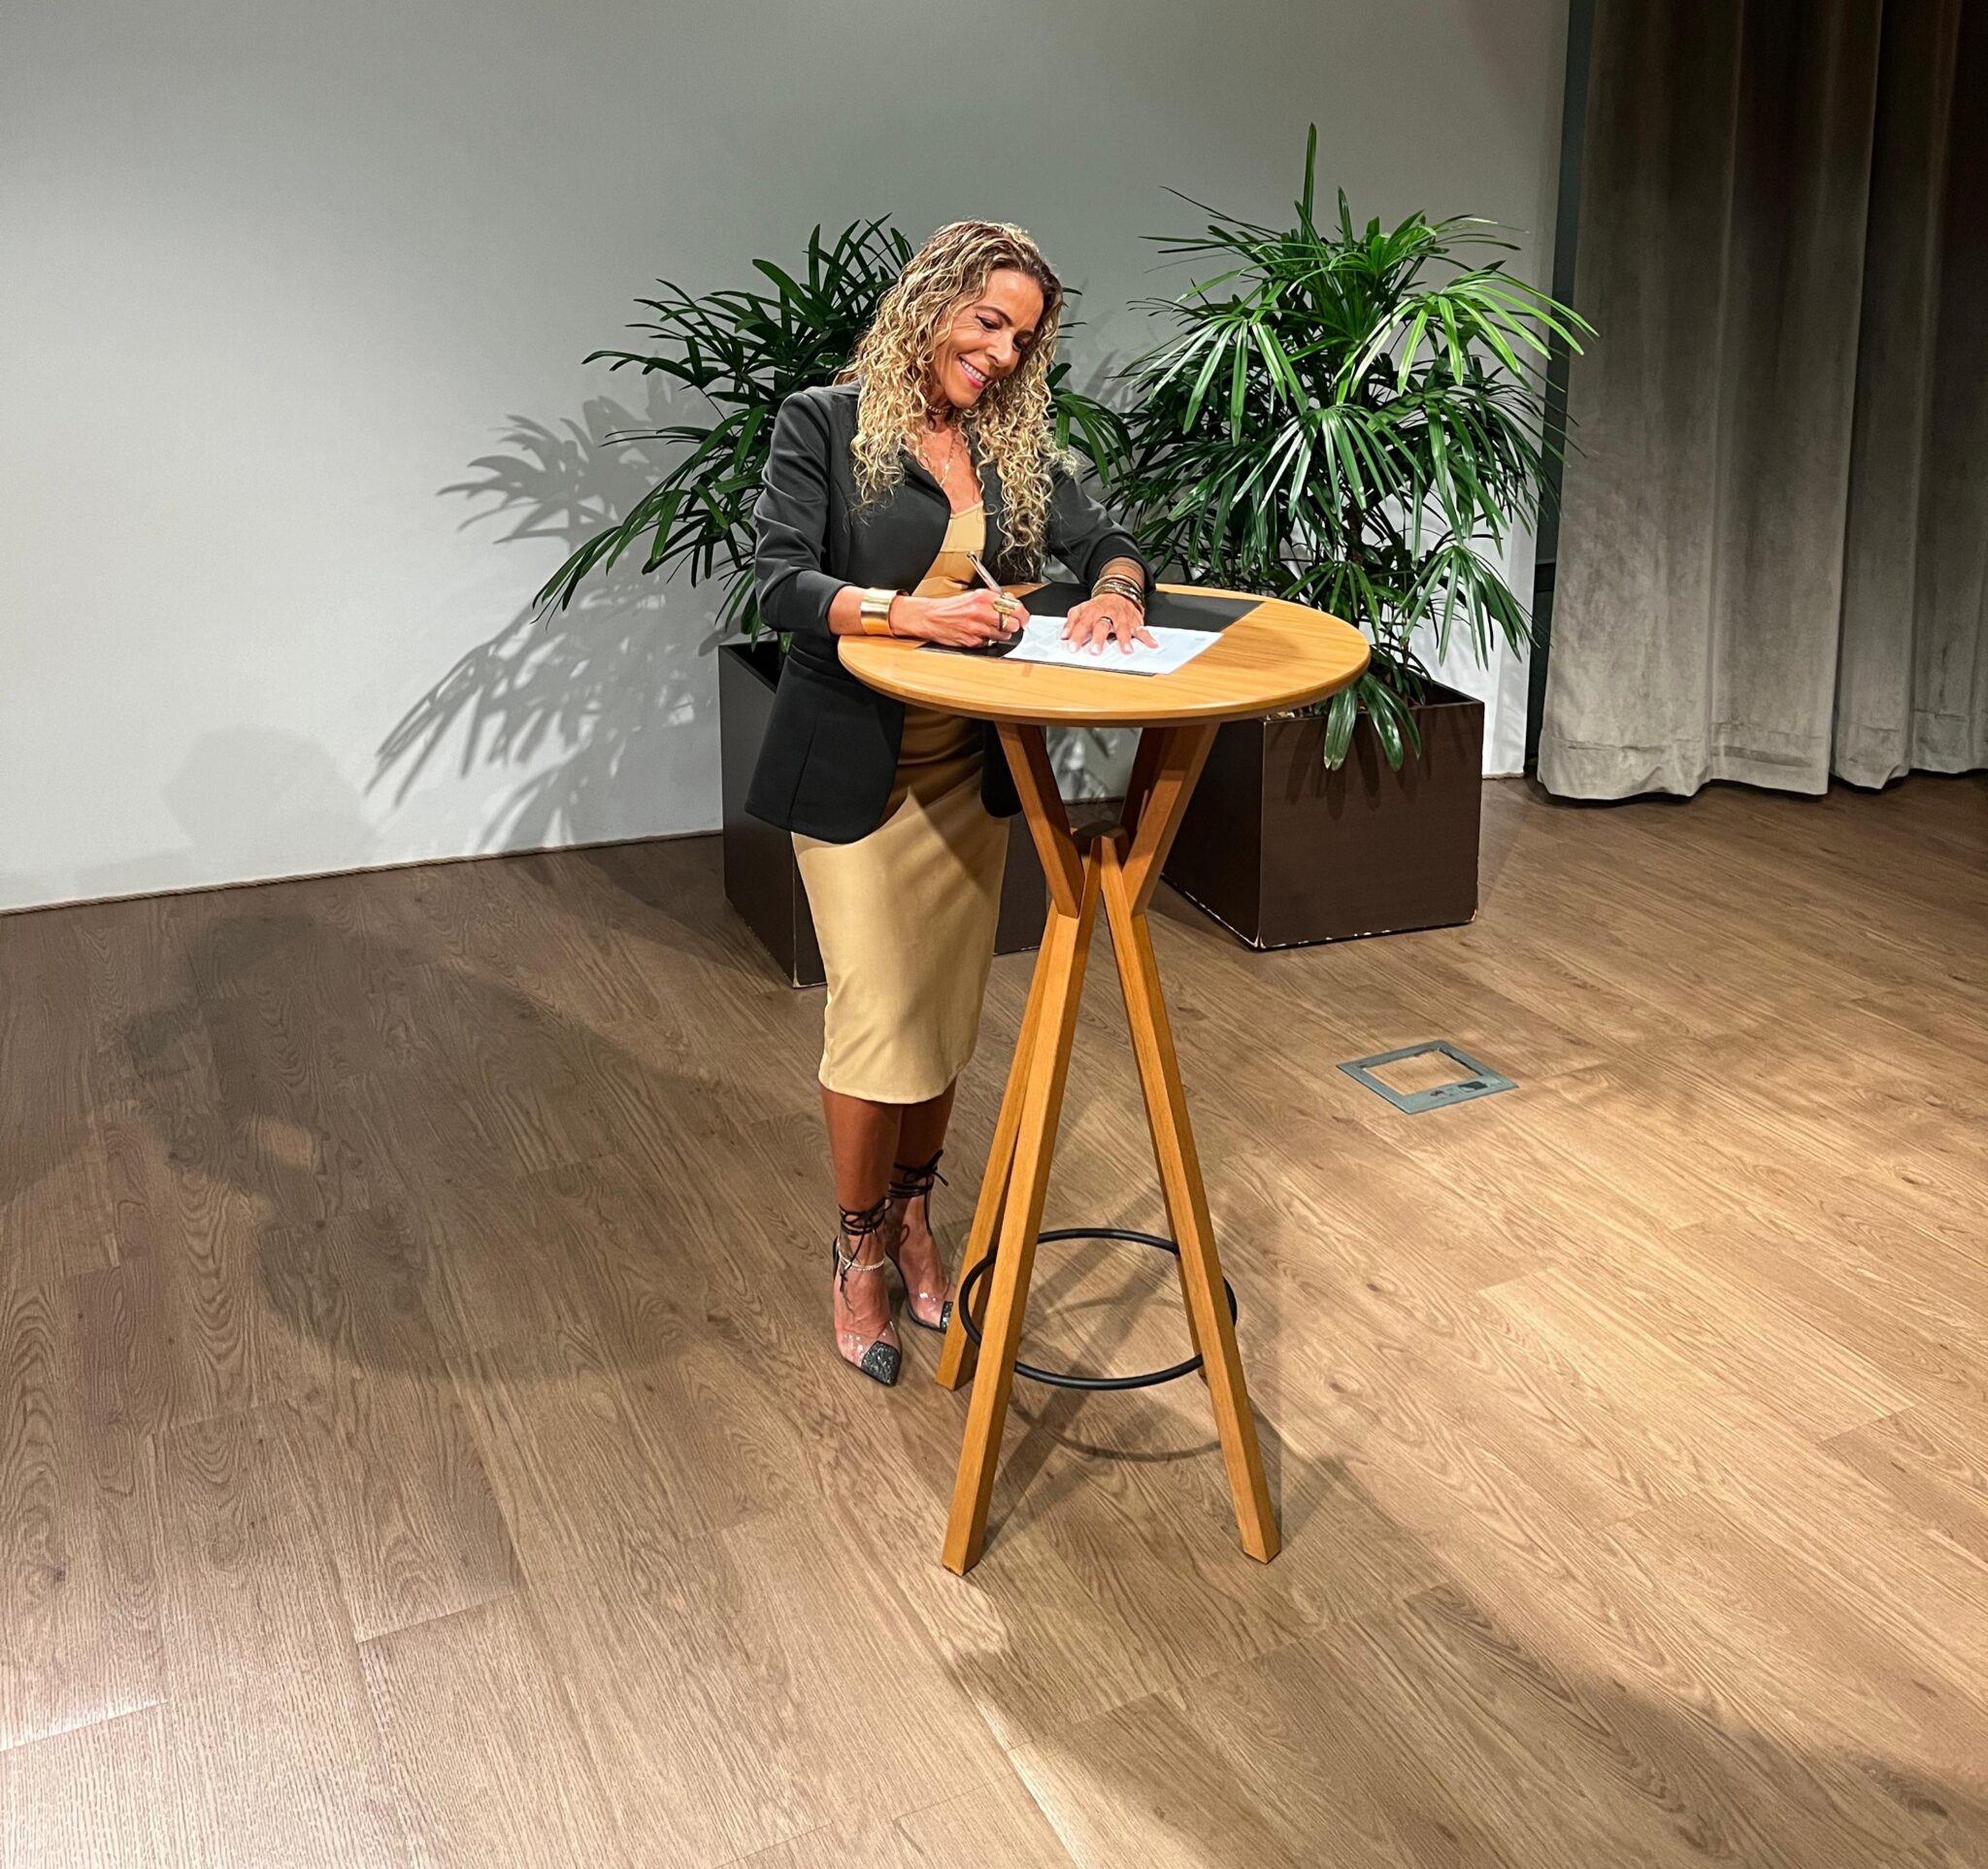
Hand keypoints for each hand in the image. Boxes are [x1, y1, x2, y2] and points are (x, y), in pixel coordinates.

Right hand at [896, 589, 1024, 648]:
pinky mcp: (971, 641)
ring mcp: (976, 627)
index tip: (1025, 618)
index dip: (1023, 614)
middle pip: (1012, 623)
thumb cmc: (950, 608)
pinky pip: (988, 644)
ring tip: (991, 629)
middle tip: (1011, 625)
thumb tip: (1013, 603)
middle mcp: (980, 611)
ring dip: (1001, 635)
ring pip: (1003, 635)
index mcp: (982, 596)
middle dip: (1014, 626)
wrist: (929, 617)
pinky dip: (986, 641)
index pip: (1013, 606)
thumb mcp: (973, 596)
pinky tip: (978, 635)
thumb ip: (993, 599)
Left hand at [1061, 592, 1155, 654]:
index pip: (1082, 625)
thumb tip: (1064, 636)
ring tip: (1126, 650)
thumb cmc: (1099, 605)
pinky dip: (1147, 637)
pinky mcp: (1134, 622)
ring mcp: (1122, 619)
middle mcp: (1107, 616)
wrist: (1118, 591)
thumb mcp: (1081, 609)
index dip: (1077, 636)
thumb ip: (1071, 622)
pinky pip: (1141, 630)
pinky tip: (1152, 644)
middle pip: (1102, 626)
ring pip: (1123, 629)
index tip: (1073, 648)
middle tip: (1095, 651)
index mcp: (1092, 613)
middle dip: (1099, 639)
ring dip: (1125, 640)